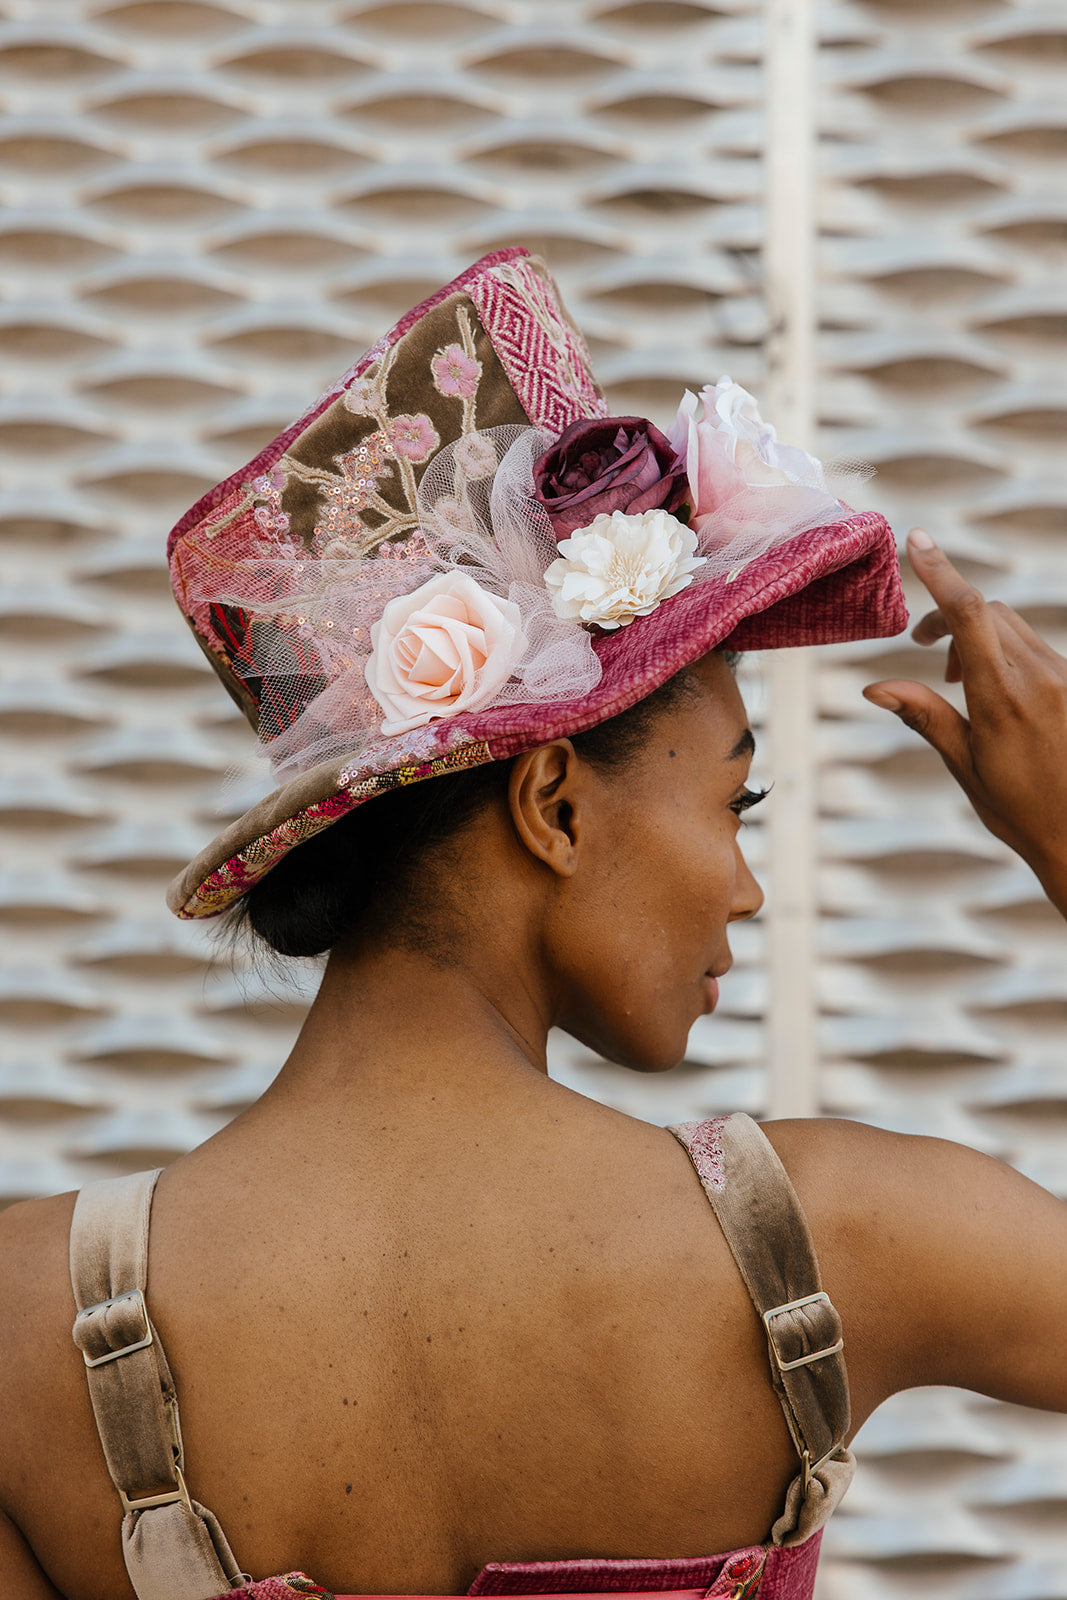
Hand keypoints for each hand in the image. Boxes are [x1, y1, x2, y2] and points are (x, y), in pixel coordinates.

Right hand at [863, 528, 1066, 913]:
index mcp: (1003, 697)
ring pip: (1013, 626)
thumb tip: (875, 688)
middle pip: (988, 611)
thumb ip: (925, 716)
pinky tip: (996, 692)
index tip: (918, 542)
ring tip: (959, 682)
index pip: (969, 614)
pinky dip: (1006, 651)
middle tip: (922, 647)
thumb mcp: (965, 765)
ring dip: (978, 635)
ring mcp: (1063, 678)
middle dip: (949, 616)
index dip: (940, 572)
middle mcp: (1039, 677)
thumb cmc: (1020, 810)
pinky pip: (1036, 647)